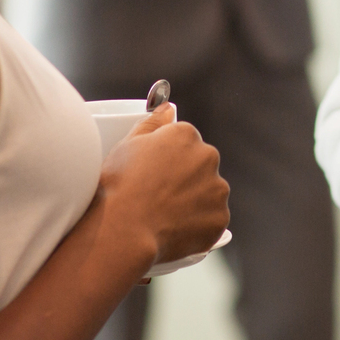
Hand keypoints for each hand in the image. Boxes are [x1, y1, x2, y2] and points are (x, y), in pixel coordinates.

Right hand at [98, 103, 230, 265]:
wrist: (124, 230)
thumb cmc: (120, 186)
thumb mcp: (127, 145)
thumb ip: (152, 123)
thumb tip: (168, 109)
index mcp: (186, 135)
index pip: (185, 142)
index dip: (168, 160)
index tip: (155, 174)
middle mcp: (207, 157)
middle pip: (200, 166)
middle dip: (185, 178)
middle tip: (160, 196)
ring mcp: (217, 189)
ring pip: (209, 192)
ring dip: (195, 201)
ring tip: (166, 216)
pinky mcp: (219, 218)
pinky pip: (212, 220)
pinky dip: (199, 226)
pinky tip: (176, 230)